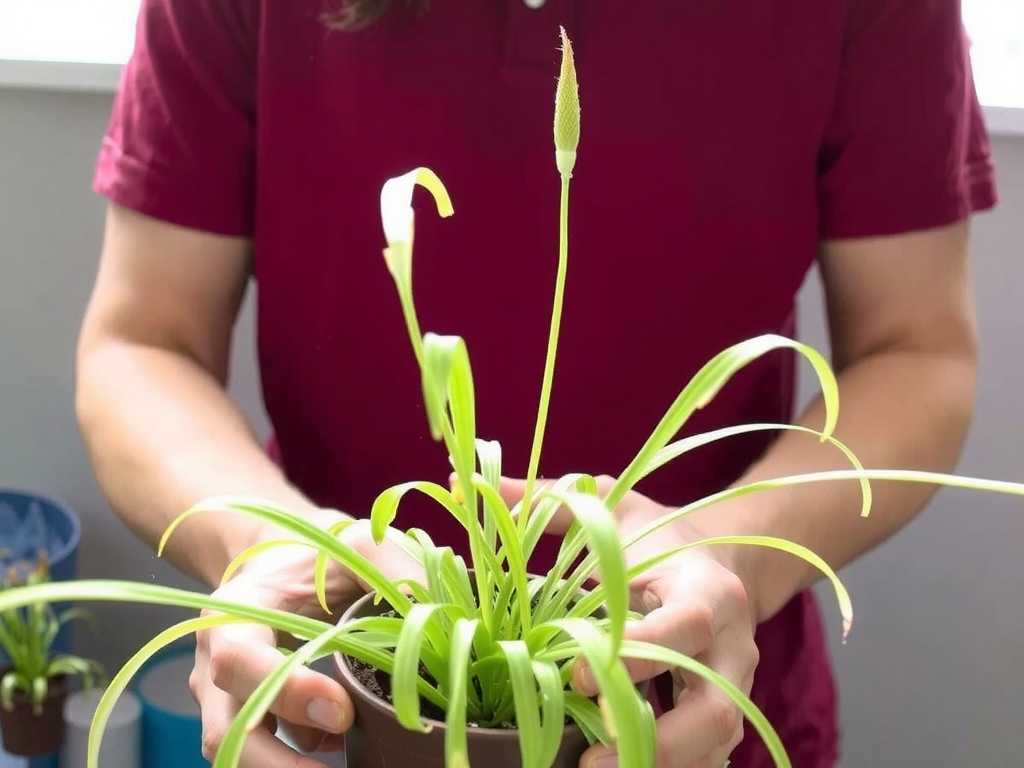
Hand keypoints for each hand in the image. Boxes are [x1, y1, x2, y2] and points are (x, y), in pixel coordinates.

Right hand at [190, 510, 423, 766]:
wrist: (284, 562)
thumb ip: (393, 567)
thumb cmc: (320, 551)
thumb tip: (438, 611)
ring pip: (239, 756)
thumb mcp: (357, 542)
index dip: (287, 693)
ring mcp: (225, 699)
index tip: (343, 711)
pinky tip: (349, 751)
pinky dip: (301, 766)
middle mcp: (217, 663)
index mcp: (236, 612)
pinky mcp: (249, 722)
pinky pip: (262, 759)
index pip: (238, 660)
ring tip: (354, 765)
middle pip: (227, 733)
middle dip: (281, 767)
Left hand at [501, 477, 757, 767]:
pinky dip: (669, 765)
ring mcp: (732, 683)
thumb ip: (546, 499)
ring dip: (661, 764)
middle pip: (716, 708)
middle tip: (589, 758)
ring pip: (717, 741)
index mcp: (706, 586)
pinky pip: (711, 753)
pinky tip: (619, 763)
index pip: (690, 624)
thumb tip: (463, 486)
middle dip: (661, 743)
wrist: (717, 557)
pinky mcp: (723, 708)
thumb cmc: (652, 533)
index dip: (639, 655)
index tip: (578, 676)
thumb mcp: (608, 506)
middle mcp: (732, 642)